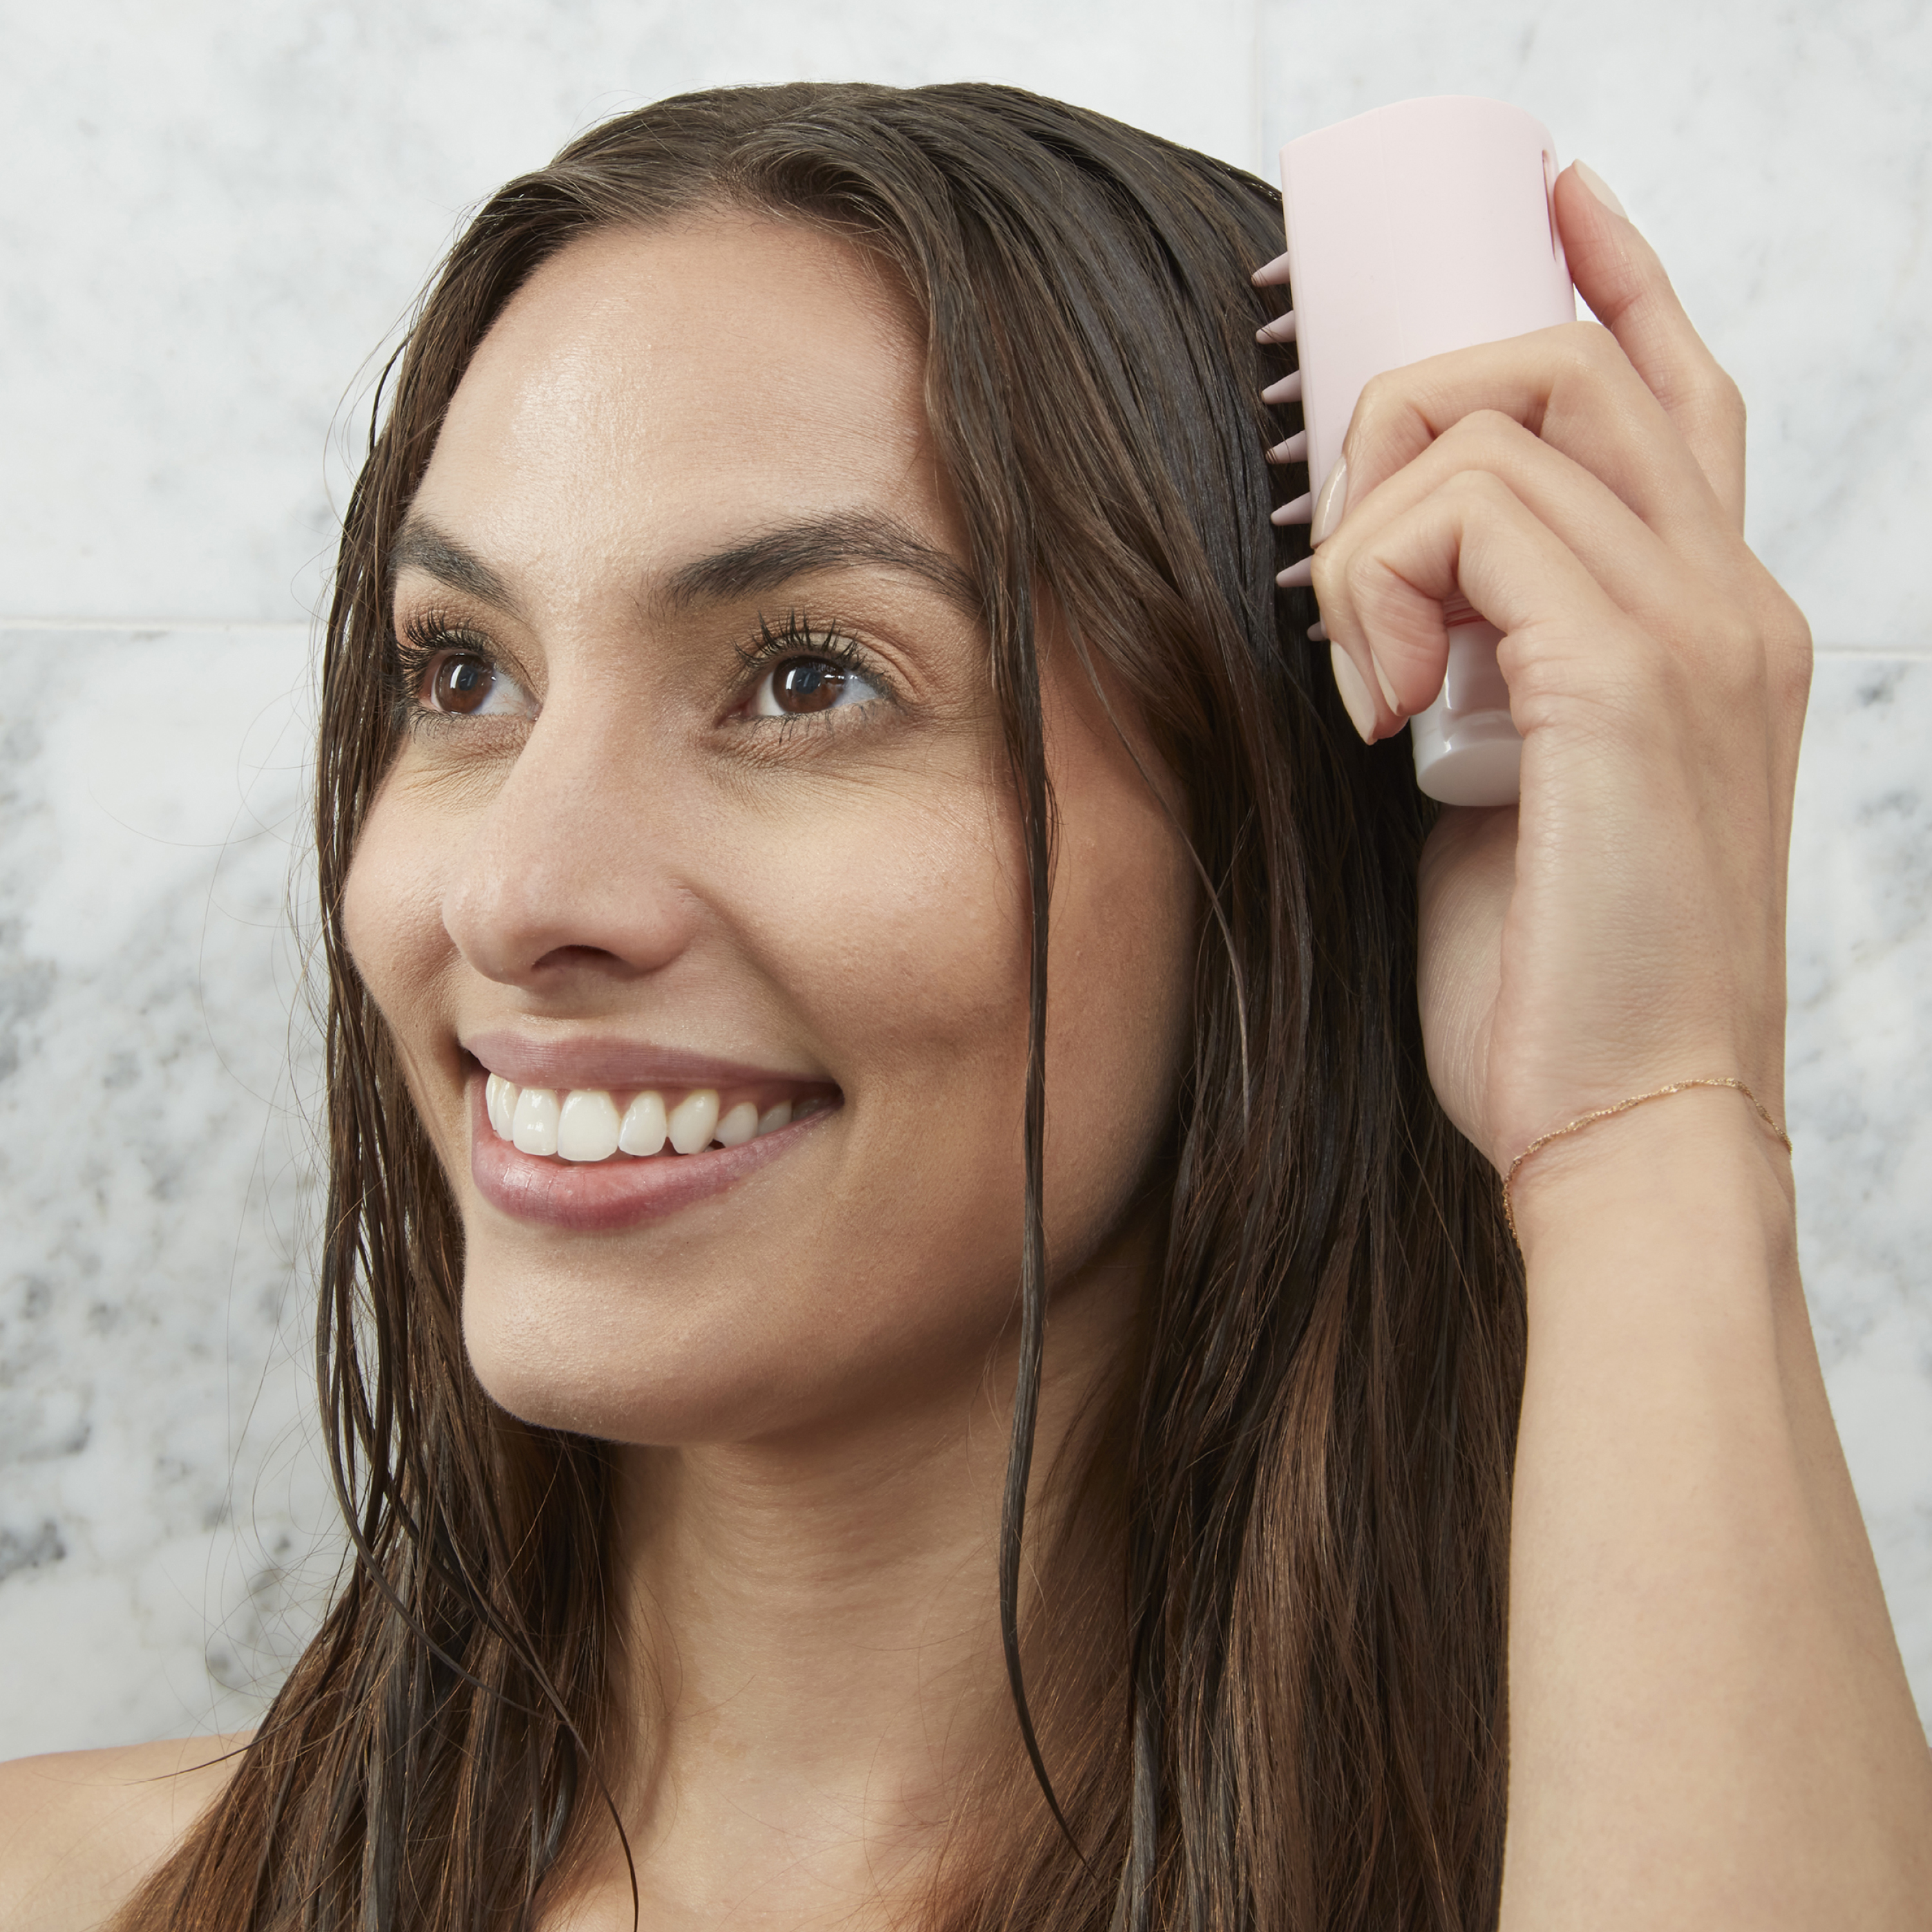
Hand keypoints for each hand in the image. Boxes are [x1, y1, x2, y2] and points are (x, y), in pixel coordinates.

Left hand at [1306, 164, 1812, 1182]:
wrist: (1623, 1120)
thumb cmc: (1559, 981)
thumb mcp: (1522, 790)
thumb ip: (1494, 671)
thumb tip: (1393, 603)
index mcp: (1709, 621)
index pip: (1676, 388)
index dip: (1607, 279)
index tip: (1536, 210)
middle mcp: (1727, 595)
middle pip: (1575, 359)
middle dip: (1416, 396)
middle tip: (1341, 533)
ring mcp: (1694, 623)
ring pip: (1508, 408)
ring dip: (1377, 518)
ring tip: (1365, 665)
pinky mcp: (1627, 676)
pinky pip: (1471, 513)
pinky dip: (1380, 587)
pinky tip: (1377, 702)